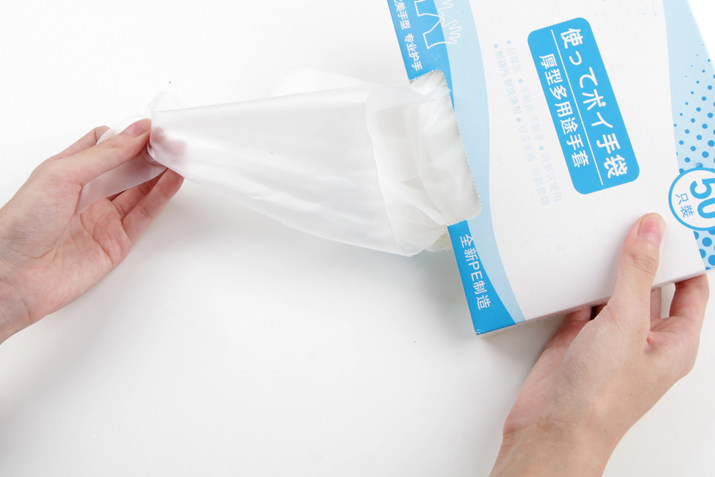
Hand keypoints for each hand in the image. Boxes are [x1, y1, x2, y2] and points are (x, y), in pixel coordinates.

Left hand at [0, 119, 182, 342]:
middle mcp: (86, 194)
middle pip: (127, 167)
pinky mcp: (116, 242)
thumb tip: (135, 134)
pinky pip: (144, 215)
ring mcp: (102, 218)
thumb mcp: (61, 174)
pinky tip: (172, 180)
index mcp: (66, 172)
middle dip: (149, 152)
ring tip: (180, 155)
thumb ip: (104, 155)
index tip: (150, 128)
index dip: (128, 135)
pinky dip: (161, 196)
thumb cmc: (20, 225)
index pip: (104, 145)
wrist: (13, 276)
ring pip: (140, 190)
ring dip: (160, 172)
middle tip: (172, 140)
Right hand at [491, 214, 708, 475]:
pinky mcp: (576, 339)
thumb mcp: (626, 324)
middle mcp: (643, 338)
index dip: (685, 255)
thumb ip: (636, 274)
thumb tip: (651, 232)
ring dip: (606, 268)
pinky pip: (580, 301)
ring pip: (612, 291)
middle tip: (633, 218)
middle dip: (643, 255)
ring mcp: (608, 339)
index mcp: (673, 341)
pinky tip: (570, 264)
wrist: (551, 427)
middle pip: (650, 285)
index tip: (674, 222)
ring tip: (601, 232)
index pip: (690, 288)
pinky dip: (575, 283)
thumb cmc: (600, 397)